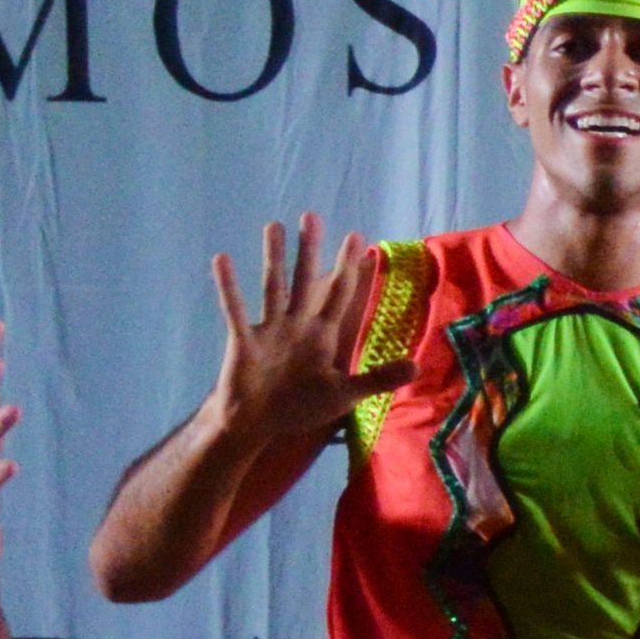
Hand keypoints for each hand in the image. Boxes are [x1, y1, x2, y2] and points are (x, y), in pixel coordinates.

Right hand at [206, 217, 383, 449]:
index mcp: (321, 333)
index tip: (359, 238)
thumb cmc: (300, 405)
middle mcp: (296, 324)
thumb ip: (378, 378)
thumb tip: (417, 367)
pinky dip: (229, 286)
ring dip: (274, 257)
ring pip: (273, 286)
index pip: (340, 294)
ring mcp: (269, 329)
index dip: (350, 268)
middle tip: (312, 215)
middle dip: (310, 250)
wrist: (259, 423)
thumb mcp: (344, 394)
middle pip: (306, 279)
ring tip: (273, 226)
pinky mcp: (244, 340)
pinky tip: (222, 259)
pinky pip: (235, 309)